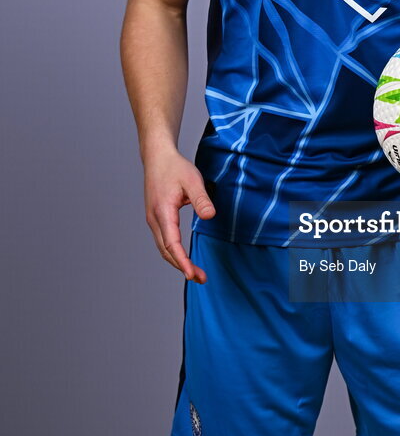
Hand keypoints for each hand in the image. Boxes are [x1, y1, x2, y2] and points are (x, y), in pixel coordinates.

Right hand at [143, 149, 215, 281]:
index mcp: (163, 212)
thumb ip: (201, 199)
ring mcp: (153, 219)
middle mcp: (154, 219)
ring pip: (163, 248)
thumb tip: (210, 216)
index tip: (191, 274)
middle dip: (182, 267)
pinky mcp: (156, 218)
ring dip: (178, 261)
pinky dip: (173, 252)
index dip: (182, 261)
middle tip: (201, 278)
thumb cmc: (175, 167)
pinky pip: (163, 241)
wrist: (157, 157)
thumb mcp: (192, 180)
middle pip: (166, 251)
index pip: (171, 243)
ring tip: (195, 273)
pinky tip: (184, 257)